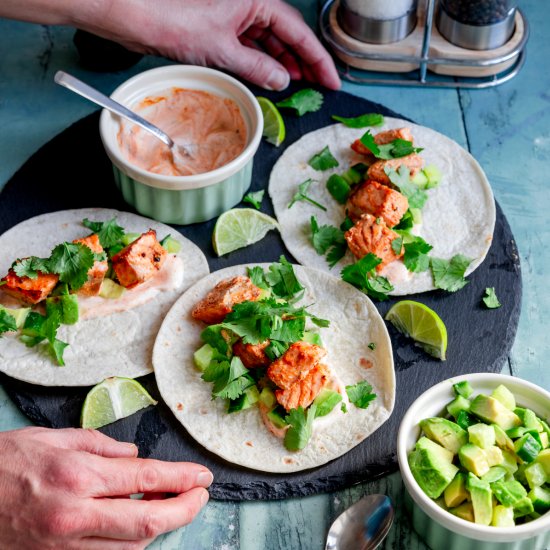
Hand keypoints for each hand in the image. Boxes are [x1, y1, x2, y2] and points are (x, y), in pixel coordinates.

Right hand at [0, 427, 212, 548]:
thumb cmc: (5, 462)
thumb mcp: (54, 437)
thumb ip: (100, 445)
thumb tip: (133, 456)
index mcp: (77, 475)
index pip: (146, 480)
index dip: (182, 479)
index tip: (203, 476)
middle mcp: (75, 515)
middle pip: (147, 523)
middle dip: (185, 510)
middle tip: (202, 496)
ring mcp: (65, 546)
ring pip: (131, 547)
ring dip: (161, 528)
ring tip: (175, 506)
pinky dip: (131, 543)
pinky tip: (139, 525)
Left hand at [76, 0, 340, 90]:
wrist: (136, 15)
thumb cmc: (175, 21)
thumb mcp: (223, 49)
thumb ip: (257, 68)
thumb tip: (282, 81)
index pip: (297, 31)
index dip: (317, 59)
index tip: (331, 79)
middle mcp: (249, 4)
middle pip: (287, 34)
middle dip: (303, 61)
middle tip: (319, 85)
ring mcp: (235, 15)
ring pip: (269, 41)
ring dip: (283, 63)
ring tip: (298, 84)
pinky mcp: (221, 27)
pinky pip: (251, 46)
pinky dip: (261, 62)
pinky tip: (270, 77)